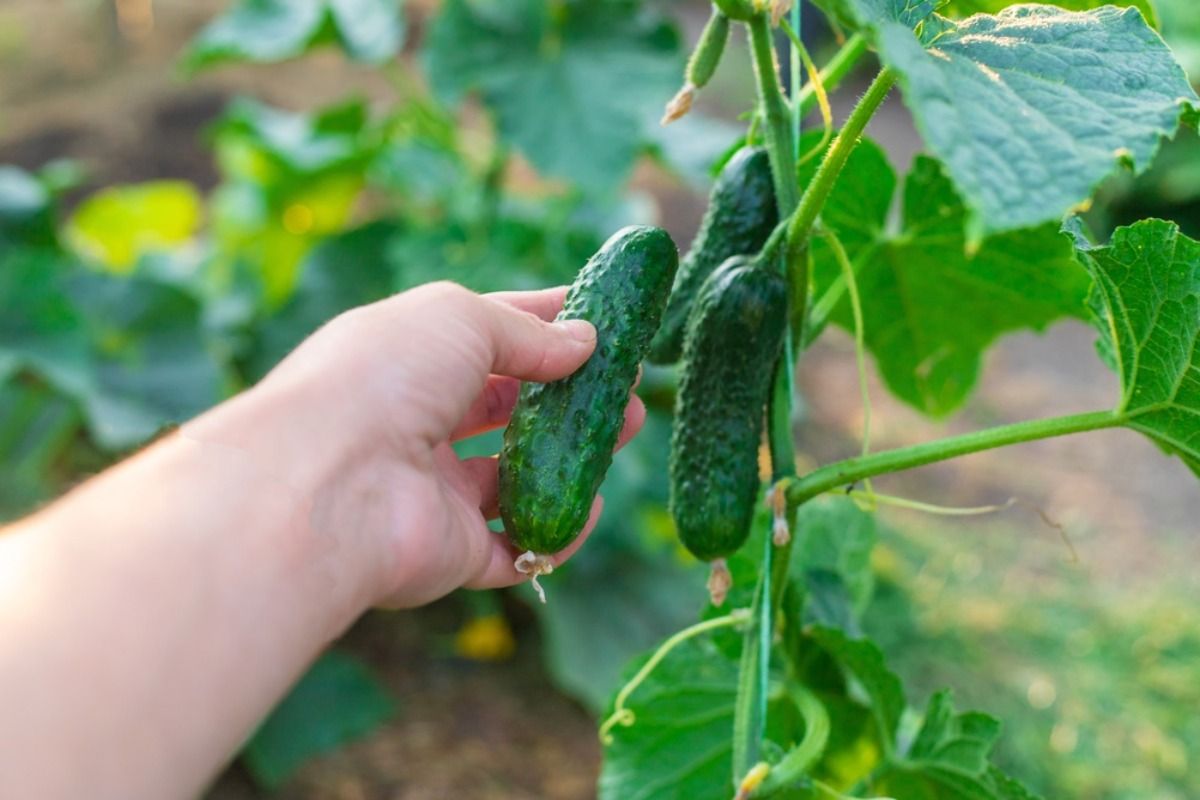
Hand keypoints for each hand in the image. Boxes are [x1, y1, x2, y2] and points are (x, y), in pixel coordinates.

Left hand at [232, 282, 645, 607]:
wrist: (329, 483)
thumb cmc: (384, 377)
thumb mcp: (459, 318)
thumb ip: (526, 333)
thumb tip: (583, 341)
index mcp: (407, 359)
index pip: (486, 338)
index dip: (544, 328)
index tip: (600, 322)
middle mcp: (415, 424)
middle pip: (507, 410)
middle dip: (570, 397)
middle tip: (625, 390)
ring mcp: (432, 491)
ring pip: (515, 478)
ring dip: (571, 459)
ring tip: (623, 433)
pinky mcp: (448, 553)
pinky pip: (514, 546)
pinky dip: (555, 533)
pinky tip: (587, 507)